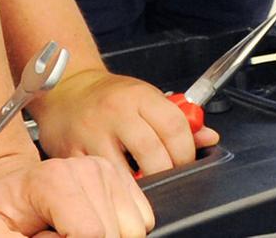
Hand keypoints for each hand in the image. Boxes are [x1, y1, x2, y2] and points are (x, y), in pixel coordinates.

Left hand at [0, 152, 151, 237]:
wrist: (9, 191)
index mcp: (52, 179)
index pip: (90, 233)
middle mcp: (86, 169)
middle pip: (112, 234)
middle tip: (56, 235)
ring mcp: (108, 172)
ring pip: (132, 231)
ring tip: (71, 231)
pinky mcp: (123, 180)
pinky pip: (142, 223)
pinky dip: (118, 232)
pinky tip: (88, 225)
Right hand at [32, 68, 216, 179]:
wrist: (66, 89)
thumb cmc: (109, 96)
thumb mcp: (146, 98)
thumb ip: (178, 119)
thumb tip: (208, 138)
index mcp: (139, 96)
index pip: (174, 127)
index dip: (187, 152)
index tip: (186, 161)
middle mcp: (115, 112)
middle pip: (152, 153)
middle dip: (165, 172)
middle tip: (167, 176)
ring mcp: (91, 133)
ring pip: (123, 171)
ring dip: (139, 185)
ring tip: (144, 184)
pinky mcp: (71, 151)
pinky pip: (97, 177)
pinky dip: (111, 187)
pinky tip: (118, 185)